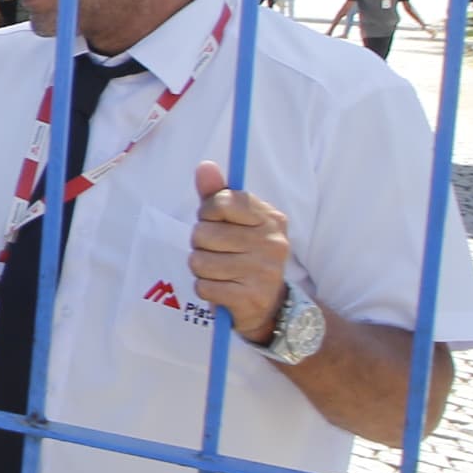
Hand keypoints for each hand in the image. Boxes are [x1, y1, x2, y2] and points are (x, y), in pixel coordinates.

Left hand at [190, 161, 292, 344]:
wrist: (269, 306)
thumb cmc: (245, 256)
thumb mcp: (235, 223)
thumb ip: (217, 195)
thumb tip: (204, 166)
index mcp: (270, 219)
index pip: (222, 201)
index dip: (208, 213)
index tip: (215, 221)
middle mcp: (272, 243)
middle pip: (204, 233)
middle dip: (201, 244)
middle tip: (217, 252)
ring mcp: (263, 272)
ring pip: (200, 261)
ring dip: (201, 268)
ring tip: (218, 272)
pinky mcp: (249, 298)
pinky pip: (203, 286)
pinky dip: (205, 288)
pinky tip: (222, 289)